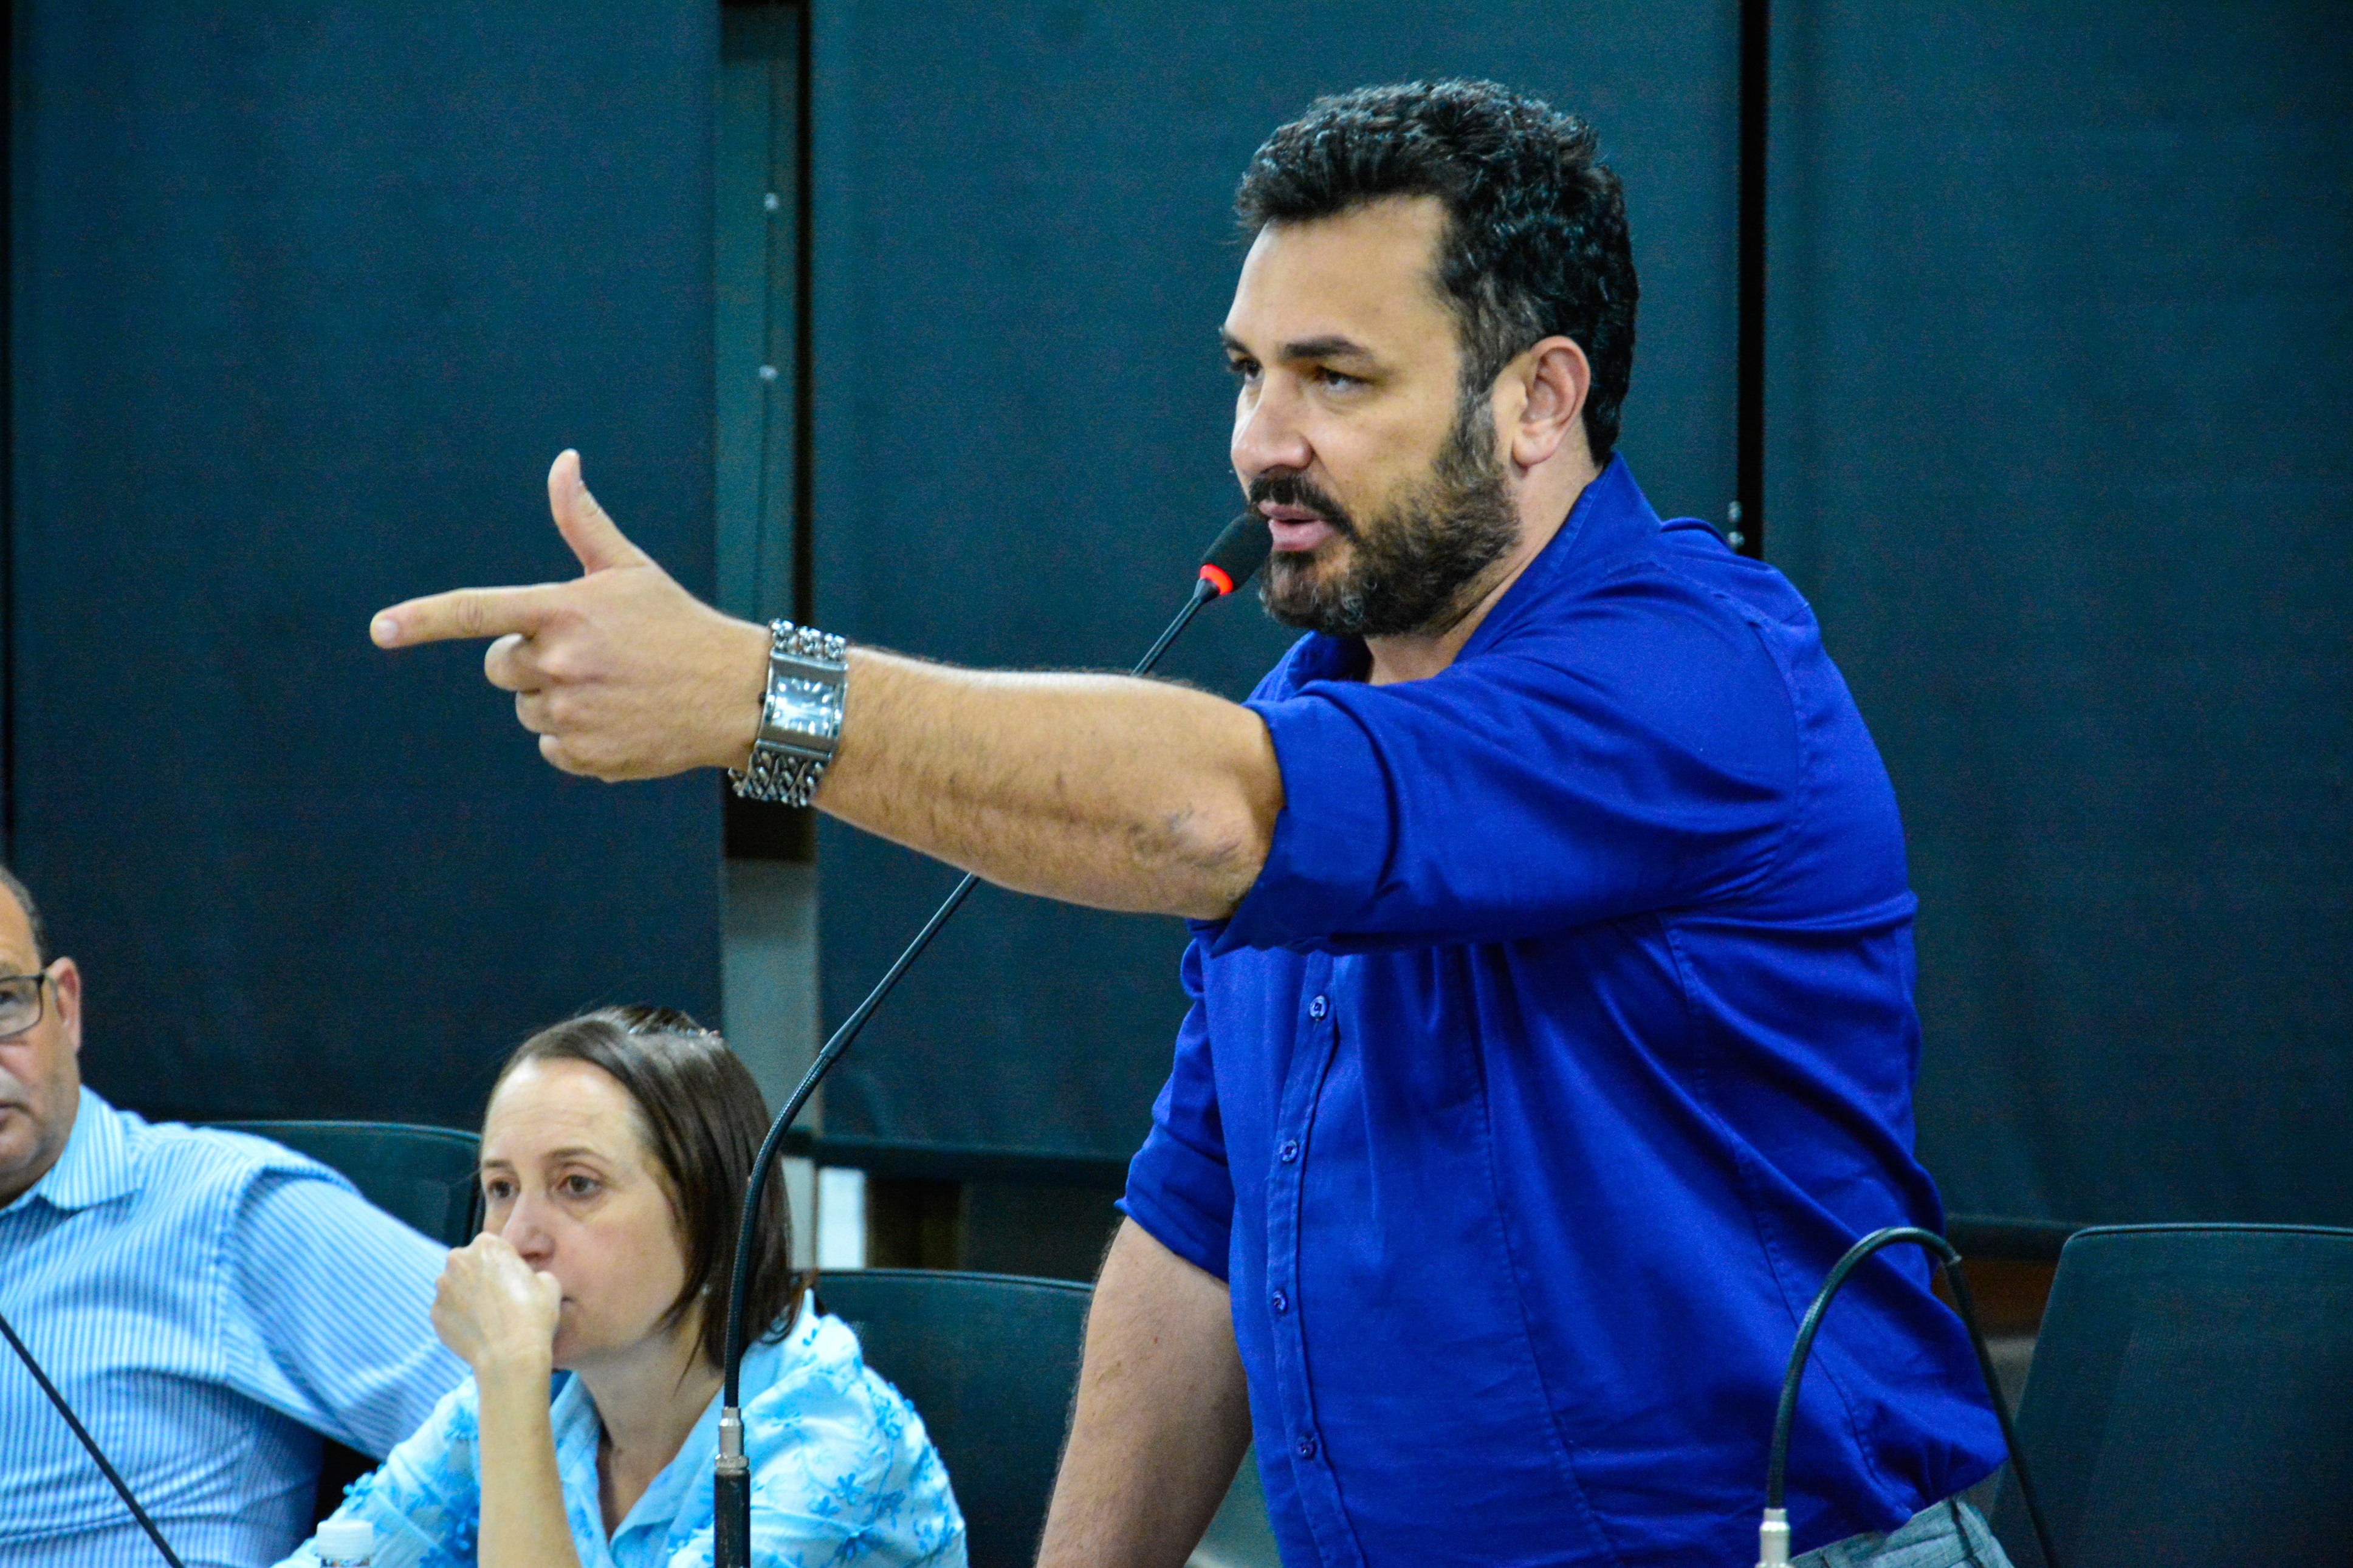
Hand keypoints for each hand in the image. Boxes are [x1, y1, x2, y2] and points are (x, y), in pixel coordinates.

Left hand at [370, 450, 772, 779]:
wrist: (737, 694)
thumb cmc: (677, 624)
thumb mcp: (630, 568)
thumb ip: (582, 519)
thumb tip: (563, 458)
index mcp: (565, 610)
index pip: (479, 612)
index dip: (424, 619)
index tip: (380, 629)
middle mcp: (563, 662)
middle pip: (499, 668)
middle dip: (530, 663)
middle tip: (587, 658)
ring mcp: (573, 713)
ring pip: (526, 710)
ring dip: (557, 703)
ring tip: (613, 691)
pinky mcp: (586, 756)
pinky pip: (550, 749)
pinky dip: (577, 741)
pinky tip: (620, 722)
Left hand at [433, 1235, 562, 1376]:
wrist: (510, 1355)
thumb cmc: (533, 1314)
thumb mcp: (548, 1281)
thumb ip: (530, 1272)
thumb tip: (524, 1280)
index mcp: (486, 1244)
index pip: (493, 1247)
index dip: (504, 1264)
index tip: (513, 1281)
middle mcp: (457, 1260)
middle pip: (468, 1264)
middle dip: (479, 1276)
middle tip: (499, 1299)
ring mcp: (442, 1288)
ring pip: (455, 1287)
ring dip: (466, 1297)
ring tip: (488, 1318)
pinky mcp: (435, 1314)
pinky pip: (448, 1311)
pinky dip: (459, 1318)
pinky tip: (477, 1331)